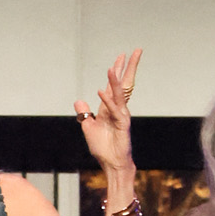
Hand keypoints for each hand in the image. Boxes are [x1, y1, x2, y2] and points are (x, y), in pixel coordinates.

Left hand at [74, 48, 141, 173]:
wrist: (112, 164)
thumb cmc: (103, 148)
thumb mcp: (89, 128)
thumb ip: (84, 114)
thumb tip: (79, 101)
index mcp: (110, 108)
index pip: (114, 85)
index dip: (117, 71)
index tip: (121, 57)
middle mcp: (118, 109)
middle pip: (124, 84)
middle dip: (129, 67)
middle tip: (135, 51)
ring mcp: (121, 116)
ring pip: (119, 94)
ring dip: (115, 81)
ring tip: (113, 66)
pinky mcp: (122, 125)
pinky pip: (114, 110)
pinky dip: (107, 100)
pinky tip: (101, 91)